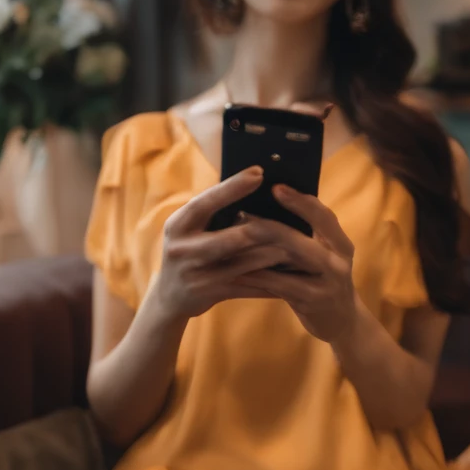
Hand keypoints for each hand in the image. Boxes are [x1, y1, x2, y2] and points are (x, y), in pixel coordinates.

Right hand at [153, 167, 295, 320]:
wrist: (169, 297)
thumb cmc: (188, 251)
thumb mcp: (189, 229)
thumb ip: (212, 212)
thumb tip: (252, 184)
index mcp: (178, 224)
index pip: (206, 202)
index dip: (232, 187)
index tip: (259, 172)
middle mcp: (183, 248)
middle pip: (230, 237)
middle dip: (263, 228)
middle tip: (291, 218)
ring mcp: (196, 274)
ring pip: (245, 263)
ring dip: (274, 254)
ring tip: (300, 243)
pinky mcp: (210, 294)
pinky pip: (247, 286)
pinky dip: (270, 281)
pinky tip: (290, 275)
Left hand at [235, 184, 357, 342]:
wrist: (342, 322)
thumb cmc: (323, 280)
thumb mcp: (324, 256)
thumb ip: (305, 235)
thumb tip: (266, 206)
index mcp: (340, 243)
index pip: (323, 216)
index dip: (299, 201)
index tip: (276, 187)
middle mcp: (338, 261)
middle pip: (301, 238)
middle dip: (269, 226)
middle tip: (242, 216)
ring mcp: (327, 283)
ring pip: (289, 261)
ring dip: (257, 250)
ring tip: (231, 239)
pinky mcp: (313, 302)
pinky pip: (280, 285)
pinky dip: (257, 277)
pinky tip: (236, 271)